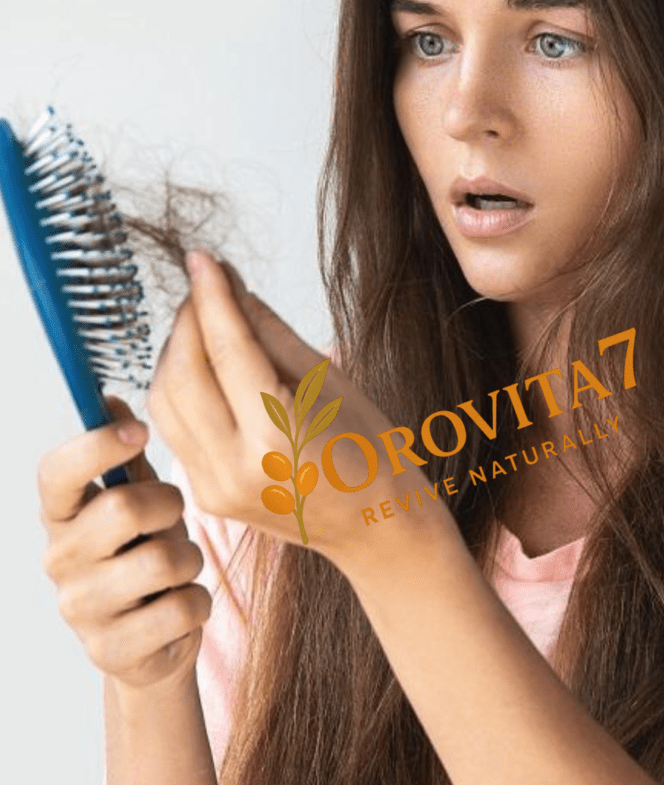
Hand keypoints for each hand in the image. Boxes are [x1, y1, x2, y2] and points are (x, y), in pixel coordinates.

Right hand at [38, 395, 211, 691]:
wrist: (152, 640)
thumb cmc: (144, 551)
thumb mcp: (137, 498)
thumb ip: (125, 455)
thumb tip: (109, 399)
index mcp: (61, 513)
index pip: (57, 472)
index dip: (97, 446)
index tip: (140, 431)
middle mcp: (59, 558)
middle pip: (124, 509)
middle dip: (170, 506)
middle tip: (173, 518)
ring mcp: (79, 609)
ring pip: (162, 560)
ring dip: (190, 558)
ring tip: (178, 566)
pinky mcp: (110, 650)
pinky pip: (181, 608)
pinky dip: (197, 603)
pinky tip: (180, 606)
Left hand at [146, 251, 435, 564]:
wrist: (376, 527)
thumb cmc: (369, 451)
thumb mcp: (329, 380)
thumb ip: (270, 332)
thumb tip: (231, 285)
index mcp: (277, 438)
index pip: (228, 350)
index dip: (211, 297)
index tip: (203, 258)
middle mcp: (236, 468)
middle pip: (182, 375)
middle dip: (187, 321)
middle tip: (207, 287)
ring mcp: (214, 488)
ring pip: (165, 401)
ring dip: (175, 352)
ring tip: (204, 324)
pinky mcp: (205, 495)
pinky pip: (174, 428)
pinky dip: (179, 388)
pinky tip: (203, 365)